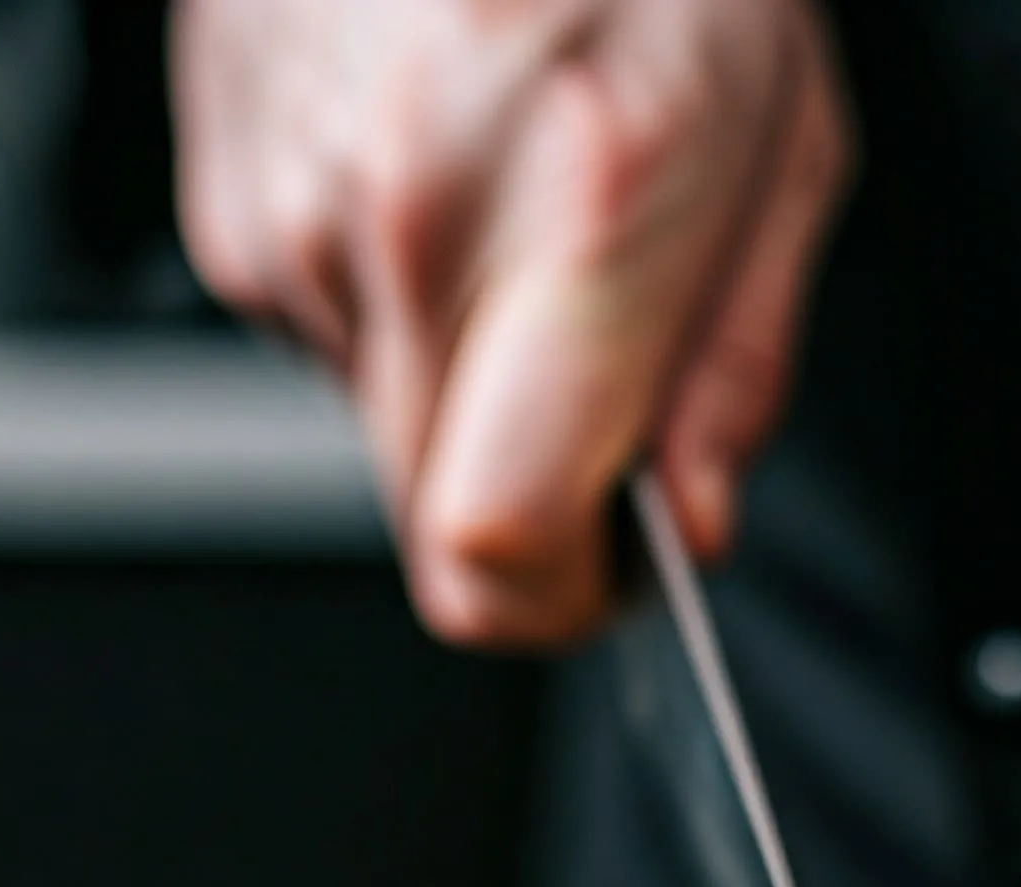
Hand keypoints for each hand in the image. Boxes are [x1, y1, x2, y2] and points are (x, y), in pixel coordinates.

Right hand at [172, 0, 851, 644]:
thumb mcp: (785, 148)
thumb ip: (736, 370)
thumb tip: (684, 521)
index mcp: (581, 211)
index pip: (501, 548)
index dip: (562, 604)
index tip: (613, 580)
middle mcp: (414, 221)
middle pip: (434, 528)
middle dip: (533, 512)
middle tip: (603, 413)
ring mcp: (300, 212)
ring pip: (386, 439)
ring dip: (473, 397)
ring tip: (532, 239)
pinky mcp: (235, 203)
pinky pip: (333, 345)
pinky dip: (404, 314)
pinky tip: (450, 194)